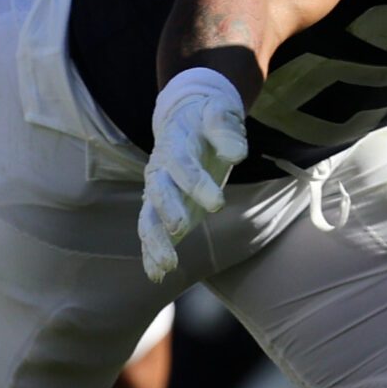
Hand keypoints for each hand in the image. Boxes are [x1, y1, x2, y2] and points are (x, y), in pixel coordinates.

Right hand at [137, 67, 247, 281]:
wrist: (185, 116)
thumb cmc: (207, 116)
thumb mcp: (220, 113)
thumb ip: (226, 131)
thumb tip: (237, 154)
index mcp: (174, 145)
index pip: (183, 165)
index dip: (197, 183)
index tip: (216, 204)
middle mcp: (160, 170)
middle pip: (159, 193)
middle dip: (169, 212)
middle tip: (180, 230)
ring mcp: (158, 191)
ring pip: (149, 218)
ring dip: (155, 242)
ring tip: (167, 267)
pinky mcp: (161, 207)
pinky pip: (152, 230)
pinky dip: (152, 252)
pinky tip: (157, 274)